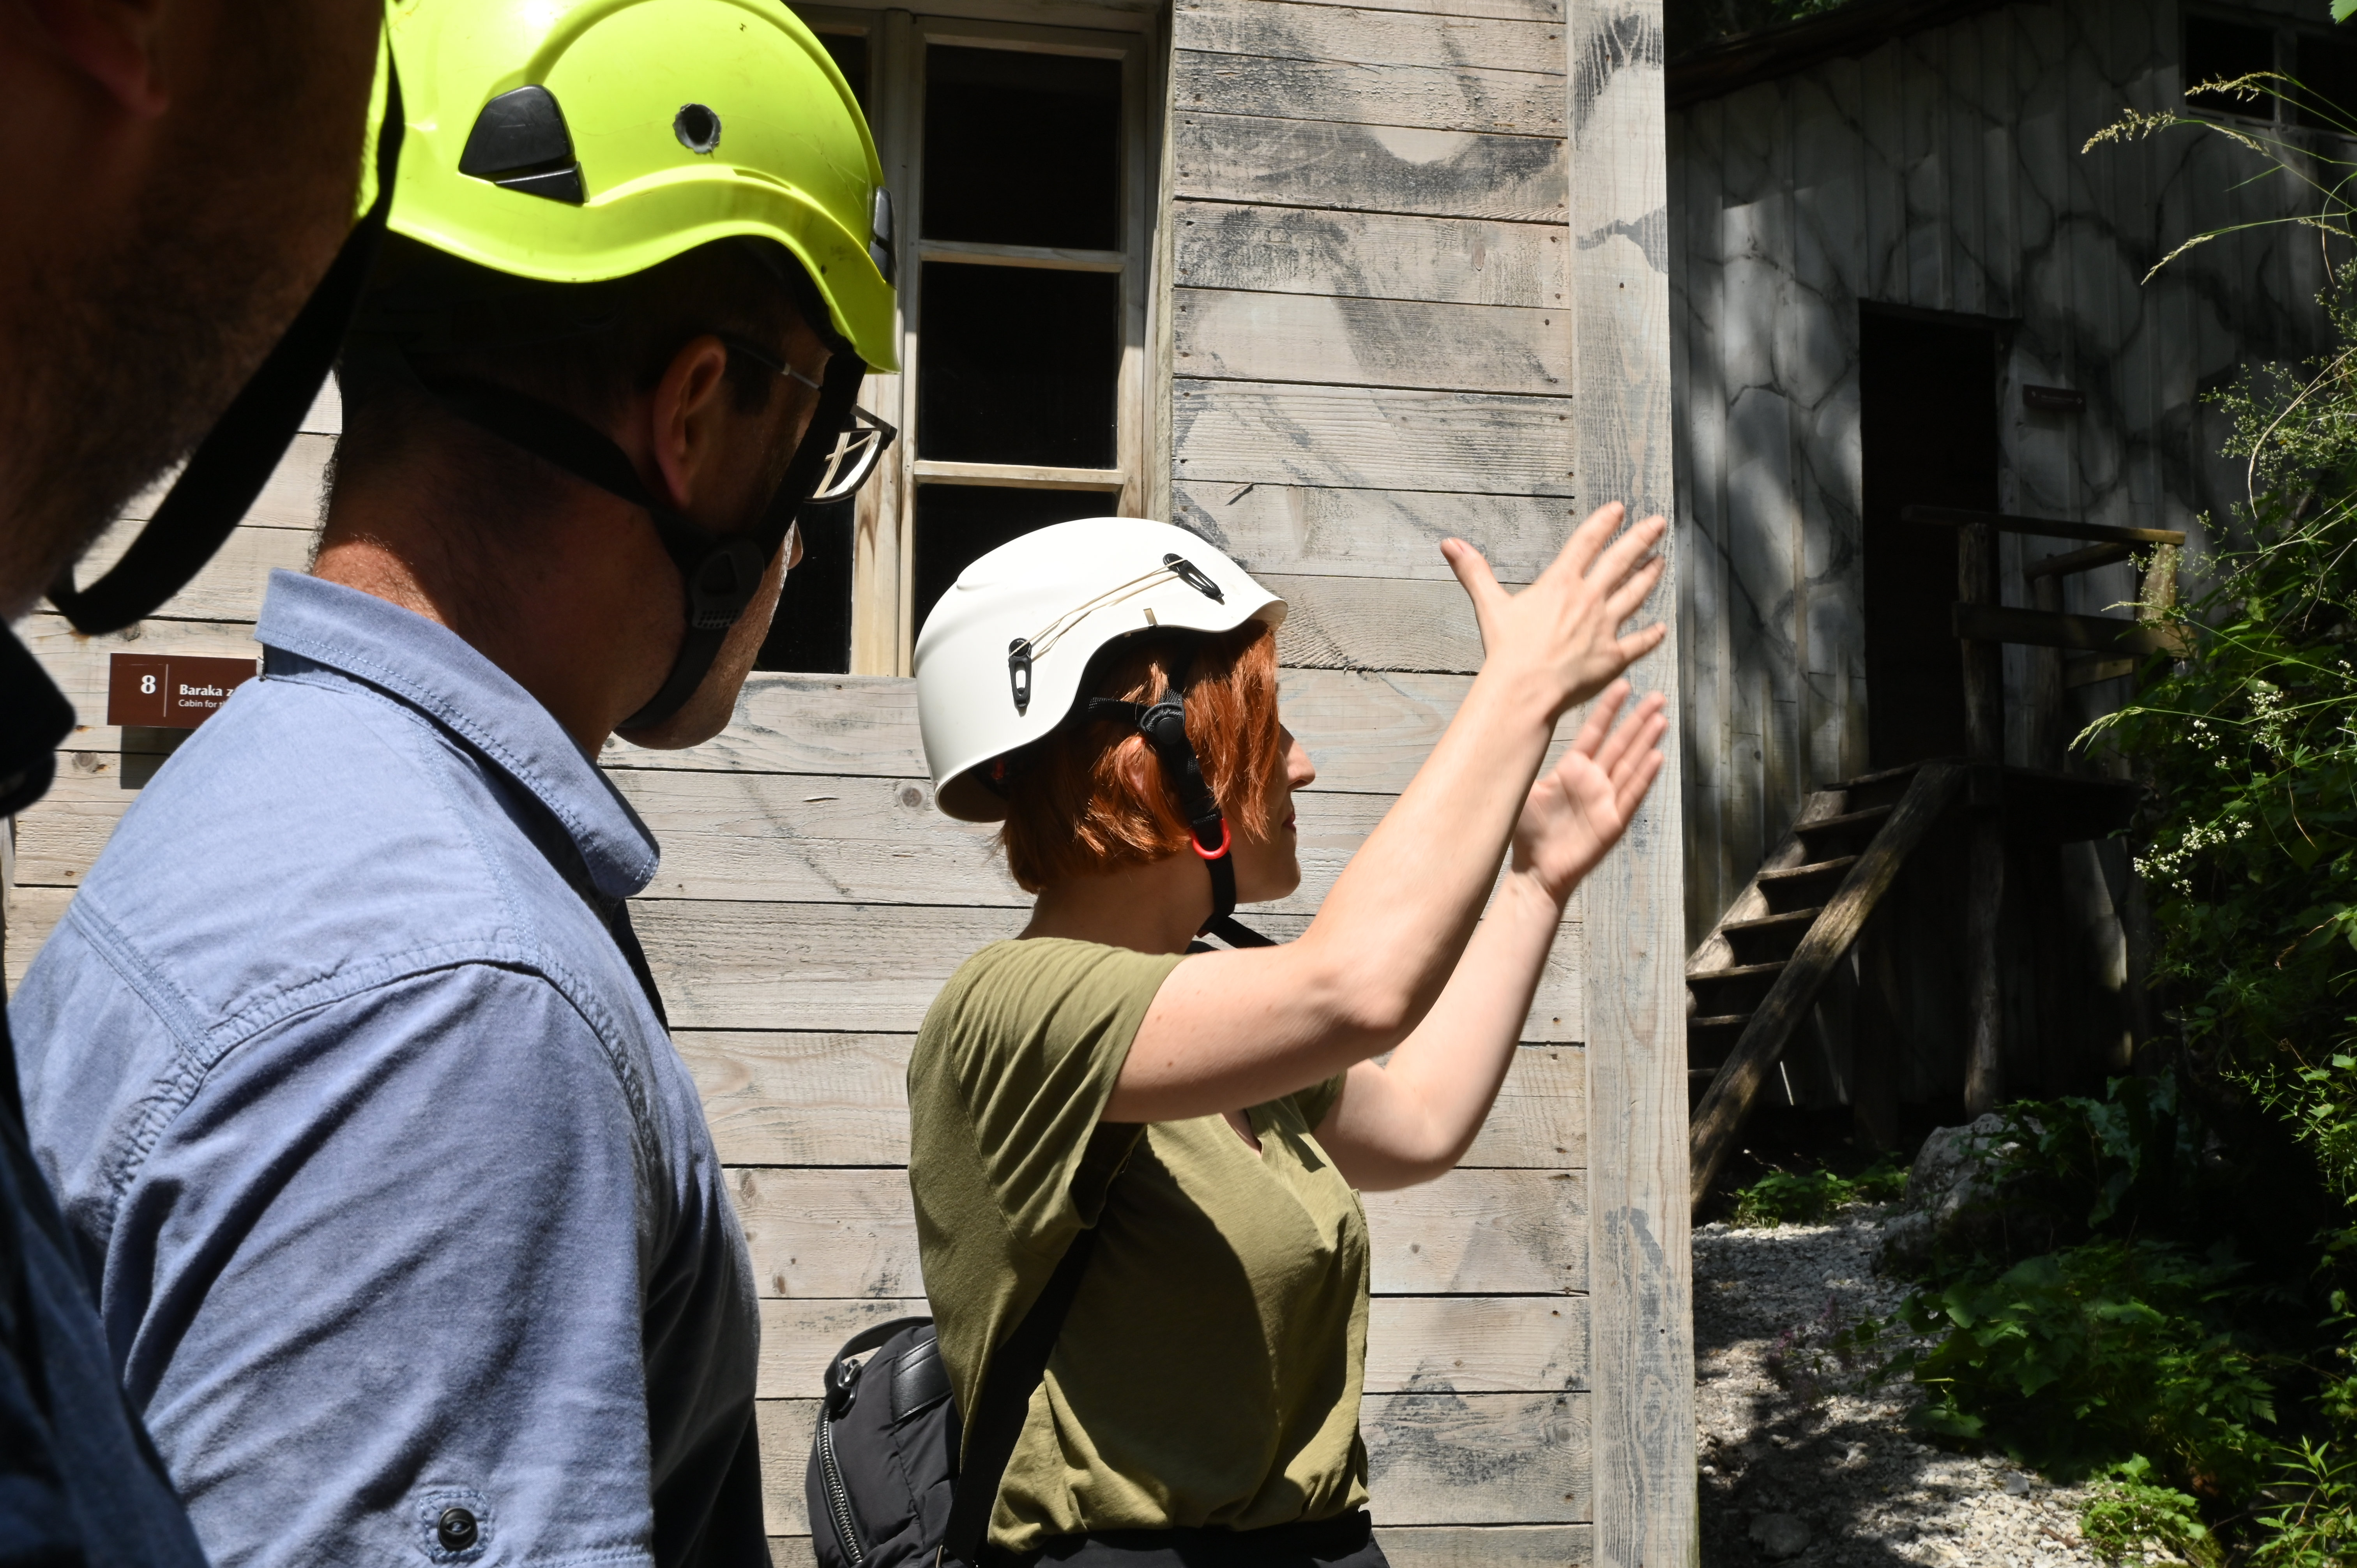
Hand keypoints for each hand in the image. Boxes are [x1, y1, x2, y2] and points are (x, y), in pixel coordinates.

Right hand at [1443, 502, 1667, 721]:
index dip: (1605, 523)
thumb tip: (1449, 544)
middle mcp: (1588, 599)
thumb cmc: (1507, 651)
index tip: (1619, 509)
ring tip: (1661, 562)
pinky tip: (1662, 628)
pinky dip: (1652, 635)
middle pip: (1621, 561)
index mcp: (1560, 583)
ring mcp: (1604, 627)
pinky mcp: (1612, 656)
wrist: (1525, 690)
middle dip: (1641, 539)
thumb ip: (1474, 572)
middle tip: (1658, 524)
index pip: (1587, 542)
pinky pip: (1639, 642)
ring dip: (1650, 576)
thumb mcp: (1489, 605)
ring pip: (1636, 595)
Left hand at [1509, 680, 1667, 901]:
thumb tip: (1511, 731)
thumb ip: (1527, 764)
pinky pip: (1631, 796)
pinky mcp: (1612, 822)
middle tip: (1657, 694)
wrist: (1535, 871)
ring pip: (1631, 765)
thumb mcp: (1525, 791)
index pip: (1595, 733)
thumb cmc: (1529, 834)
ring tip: (1661, 718)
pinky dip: (1644, 777)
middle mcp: (1593, 781)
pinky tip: (1657, 757)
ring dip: (1646, 742)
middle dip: (1638, 719)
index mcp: (1573, 770)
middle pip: (1620, 744)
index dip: (1609, 709)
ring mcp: (1606, 800)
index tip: (1622, 684)